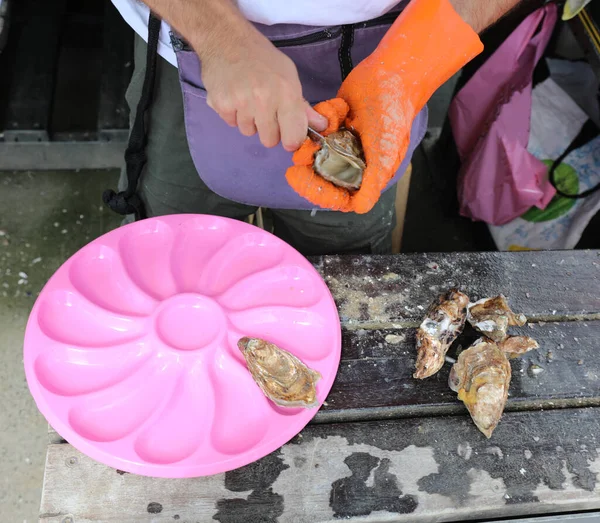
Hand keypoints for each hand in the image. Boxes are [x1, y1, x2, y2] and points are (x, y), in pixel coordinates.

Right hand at [200, 32, 327, 150]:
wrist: (226, 40)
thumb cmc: (262, 58)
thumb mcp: (289, 76)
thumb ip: (302, 105)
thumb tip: (321, 126)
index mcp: (286, 93)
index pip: (293, 137)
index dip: (291, 140)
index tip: (288, 134)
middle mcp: (264, 100)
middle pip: (270, 141)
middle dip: (269, 130)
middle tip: (265, 110)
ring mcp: (241, 103)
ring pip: (249, 132)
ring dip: (249, 121)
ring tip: (247, 98)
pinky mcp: (222, 104)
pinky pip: (232, 124)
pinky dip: (233, 114)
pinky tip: (234, 96)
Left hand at [285, 0, 482, 213]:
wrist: (392, 73)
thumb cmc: (393, 112)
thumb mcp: (386, 149)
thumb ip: (373, 179)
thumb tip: (360, 208)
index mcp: (367, 173)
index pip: (340, 195)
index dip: (320, 193)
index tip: (301, 180)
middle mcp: (353, 162)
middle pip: (323, 178)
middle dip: (310, 167)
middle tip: (299, 155)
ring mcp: (342, 143)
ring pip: (316, 154)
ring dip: (315, 140)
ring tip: (329, 122)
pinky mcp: (334, 124)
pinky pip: (317, 129)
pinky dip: (322, 118)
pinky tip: (338, 108)